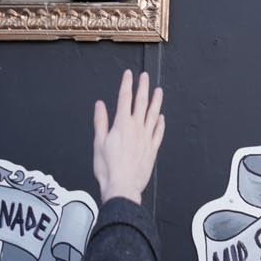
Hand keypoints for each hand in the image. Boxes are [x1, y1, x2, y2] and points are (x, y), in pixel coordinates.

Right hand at [93, 69, 164, 204]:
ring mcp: (147, 137)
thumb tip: (100, 105)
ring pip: (153, 114)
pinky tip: (161, 117)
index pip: (125, 99)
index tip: (129, 74)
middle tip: (145, 76)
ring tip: (158, 90)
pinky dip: (160, 123)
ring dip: (156, 101)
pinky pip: (159, 132)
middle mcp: (137, 128)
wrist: (122, 186)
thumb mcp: (98, 143)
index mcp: (122, 125)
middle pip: (141, 102)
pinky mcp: (153, 148)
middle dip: (143, 87)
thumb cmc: (108, 168)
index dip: (127, 84)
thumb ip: (100, 121)